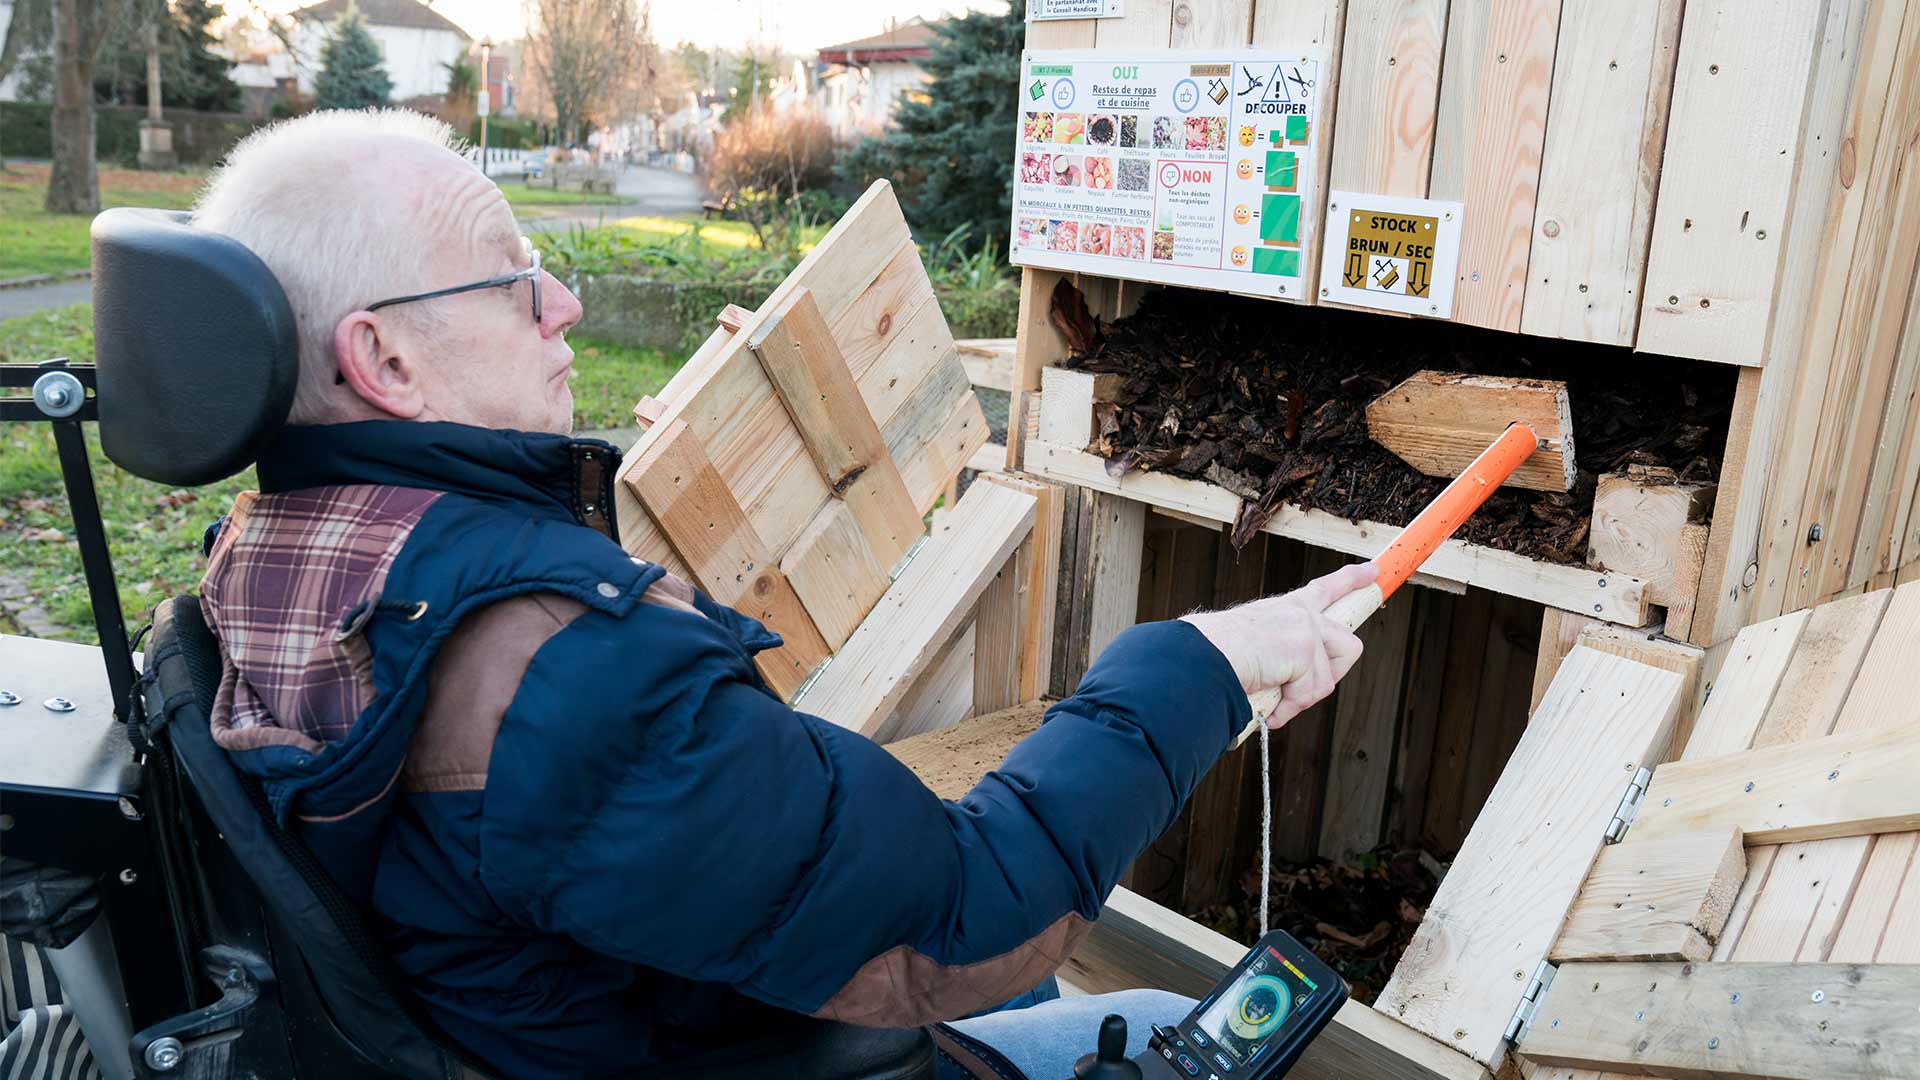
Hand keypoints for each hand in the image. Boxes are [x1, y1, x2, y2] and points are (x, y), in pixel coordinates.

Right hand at [1180, 562, 1375, 727]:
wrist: (1204, 654)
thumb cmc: (1214, 655)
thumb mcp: (1251, 646)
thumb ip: (1275, 657)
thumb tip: (1277, 692)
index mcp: (1285, 609)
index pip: (1323, 589)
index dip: (1350, 580)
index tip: (1373, 572)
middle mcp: (1300, 612)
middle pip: (1348, 645)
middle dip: (1328, 676)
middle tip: (1295, 688)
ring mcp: (1306, 628)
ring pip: (1327, 679)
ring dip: (1300, 697)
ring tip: (1271, 693)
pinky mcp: (1306, 648)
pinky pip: (1310, 693)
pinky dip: (1288, 707)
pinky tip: (1268, 703)